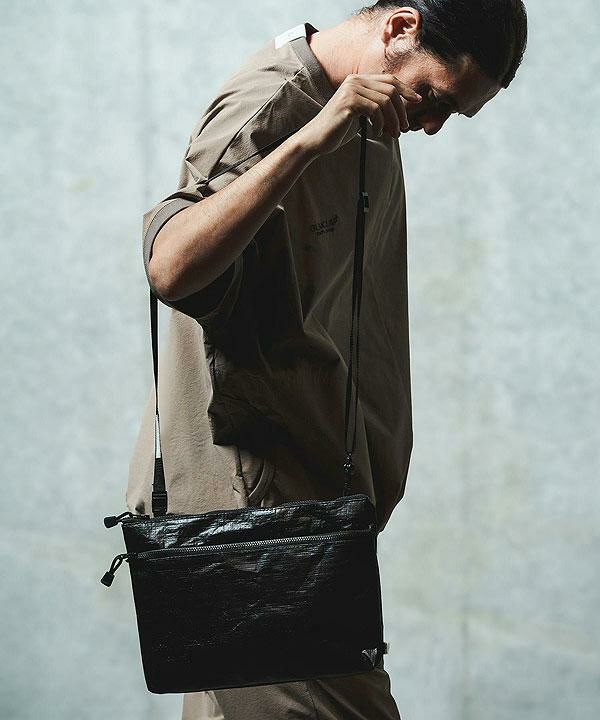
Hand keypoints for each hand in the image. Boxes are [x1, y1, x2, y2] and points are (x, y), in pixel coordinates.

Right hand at [296, 73, 421, 155]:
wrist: (316, 139)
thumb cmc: (338, 130)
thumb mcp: (360, 114)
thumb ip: (376, 107)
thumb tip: (401, 111)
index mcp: (359, 80)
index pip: (390, 80)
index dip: (406, 90)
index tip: (418, 101)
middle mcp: (355, 80)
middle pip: (391, 90)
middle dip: (402, 110)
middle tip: (404, 128)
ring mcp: (351, 90)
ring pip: (386, 101)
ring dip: (393, 120)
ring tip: (393, 134)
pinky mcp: (349, 102)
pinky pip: (375, 110)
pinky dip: (380, 123)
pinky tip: (377, 132)